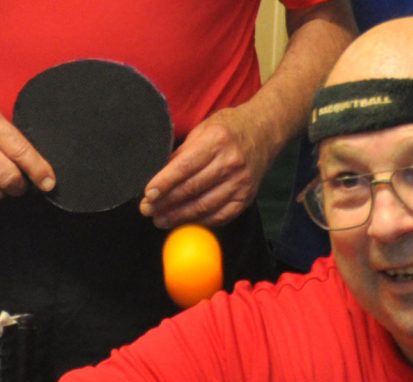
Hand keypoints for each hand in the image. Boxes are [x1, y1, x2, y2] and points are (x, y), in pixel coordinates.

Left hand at [139, 105, 271, 228]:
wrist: (264, 132)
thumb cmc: (229, 129)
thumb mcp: (202, 130)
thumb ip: (183, 153)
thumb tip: (160, 178)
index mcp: (216, 141)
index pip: (184, 167)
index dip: (164, 183)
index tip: (148, 195)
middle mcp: (231, 163)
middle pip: (192, 189)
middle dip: (166, 203)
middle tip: (148, 210)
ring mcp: (241, 182)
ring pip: (205, 206)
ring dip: (180, 216)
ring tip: (161, 220)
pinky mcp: (247, 197)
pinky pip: (222, 215)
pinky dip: (202, 221)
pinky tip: (186, 222)